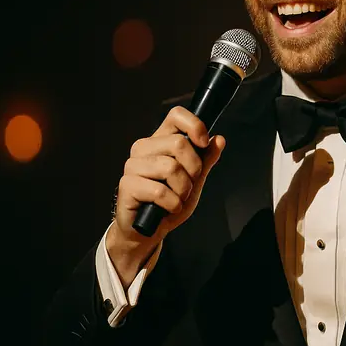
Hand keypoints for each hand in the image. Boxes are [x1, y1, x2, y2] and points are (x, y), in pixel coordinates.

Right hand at [107, 106, 224, 284]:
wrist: (149, 230)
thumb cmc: (170, 202)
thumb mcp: (195, 179)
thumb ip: (206, 159)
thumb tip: (219, 139)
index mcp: (160, 140)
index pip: (176, 115)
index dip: (194, 126)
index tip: (204, 142)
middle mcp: (144, 148)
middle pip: (178, 143)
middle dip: (193, 169)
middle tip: (188, 185)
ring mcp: (133, 165)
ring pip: (170, 168)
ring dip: (182, 189)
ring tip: (177, 198)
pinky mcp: (127, 185)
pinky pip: (160, 191)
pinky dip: (172, 204)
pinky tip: (168, 208)